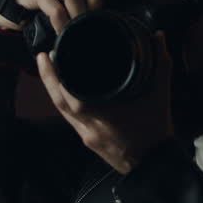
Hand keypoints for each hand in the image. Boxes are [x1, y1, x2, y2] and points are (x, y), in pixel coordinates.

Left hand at [36, 29, 174, 174]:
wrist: (154, 165)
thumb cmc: (156, 133)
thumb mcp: (160, 96)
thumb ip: (160, 64)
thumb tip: (159, 36)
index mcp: (104, 115)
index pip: (71, 96)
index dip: (56, 76)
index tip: (50, 55)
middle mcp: (90, 127)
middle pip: (60, 102)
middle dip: (48, 78)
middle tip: (42, 56)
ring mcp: (87, 136)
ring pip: (62, 111)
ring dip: (54, 90)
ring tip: (49, 68)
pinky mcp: (88, 141)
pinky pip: (70, 118)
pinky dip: (65, 102)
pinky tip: (64, 90)